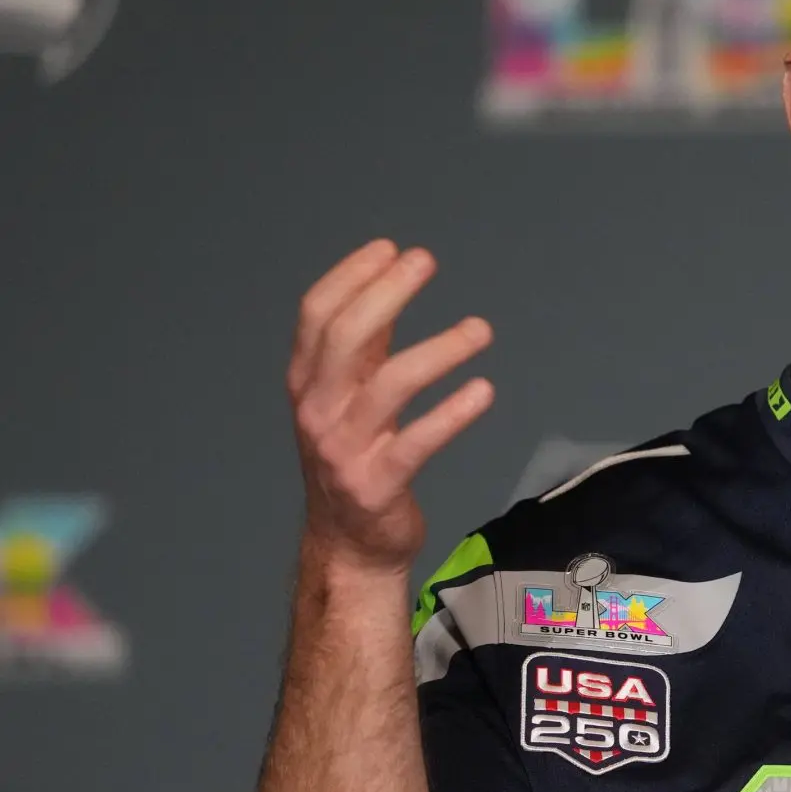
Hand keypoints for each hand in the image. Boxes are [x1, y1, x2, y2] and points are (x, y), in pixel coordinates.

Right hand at [288, 240, 494, 571]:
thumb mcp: (349, 395)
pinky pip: (417, 441)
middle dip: (386, 292)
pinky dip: (452, 413)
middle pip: (346, 337)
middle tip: (425, 262)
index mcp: (306, 382)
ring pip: (389, 385)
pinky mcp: (377, 483)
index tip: (389, 248)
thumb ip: (366, 344)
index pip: (316, 315)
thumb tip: (389, 281)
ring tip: (480, 329)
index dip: (350, 276)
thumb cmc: (353, 457)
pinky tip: (482, 389)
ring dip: (438, 350)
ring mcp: (344, 448)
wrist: (348, 543)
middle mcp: (318, 410)